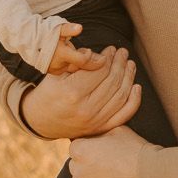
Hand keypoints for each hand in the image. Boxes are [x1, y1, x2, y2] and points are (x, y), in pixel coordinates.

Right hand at [21, 47, 141, 139]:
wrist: (42, 121)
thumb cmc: (49, 92)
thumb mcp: (56, 74)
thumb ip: (78, 62)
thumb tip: (100, 54)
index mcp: (72, 93)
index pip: (99, 71)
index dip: (108, 57)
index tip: (111, 49)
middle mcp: (85, 109)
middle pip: (112, 82)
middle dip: (120, 64)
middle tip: (123, 53)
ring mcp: (95, 121)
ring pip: (120, 96)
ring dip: (128, 77)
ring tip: (130, 64)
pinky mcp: (100, 129)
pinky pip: (124, 114)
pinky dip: (134, 100)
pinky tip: (136, 86)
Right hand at [45, 23, 105, 75]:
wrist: (26, 39)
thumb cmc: (44, 31)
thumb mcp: (57, 27)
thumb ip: (69, 29)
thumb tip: (80, 28)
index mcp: (61, 54)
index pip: (82, 60)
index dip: (89, 56)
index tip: (89, 50)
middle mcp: (58, 64)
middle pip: (79, 66)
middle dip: (86, 60)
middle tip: (87, 51)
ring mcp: (54, 69)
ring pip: (72, 68)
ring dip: (76, 61)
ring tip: (75, 51)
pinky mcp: (51, 71)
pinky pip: (65, 69)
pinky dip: (69, 63)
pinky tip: (67, 56)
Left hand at [69, 127, 143, 177]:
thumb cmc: (136, 151)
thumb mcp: (118, 130)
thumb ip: (99, 132)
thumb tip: (93, 134)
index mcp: (80, 151)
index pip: (75, 147)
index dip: (88, 147)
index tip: (101, 150)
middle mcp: (78, 171)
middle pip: (76, 165)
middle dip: (87, 163)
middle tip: (106, 163)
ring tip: (109, 177)